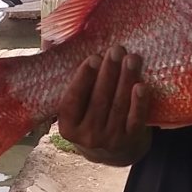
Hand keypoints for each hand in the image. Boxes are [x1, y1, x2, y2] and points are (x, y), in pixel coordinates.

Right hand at [58, 45, 151, 166]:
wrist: (110, 150)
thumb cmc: (88, 116)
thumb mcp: (74, 107)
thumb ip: (67, 78)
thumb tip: (50, 40)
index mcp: (67, 126)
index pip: (73, 100)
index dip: (83, 78)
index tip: (92, 58)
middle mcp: (87, 136)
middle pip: (99, 100)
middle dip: (108, 72)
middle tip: (116, 50)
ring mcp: (109, 139)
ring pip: (118, 106)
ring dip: (126, 80)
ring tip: (131, 58)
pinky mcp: (129, 140)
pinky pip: (135, 119)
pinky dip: (139, 102)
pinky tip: (140, 85)